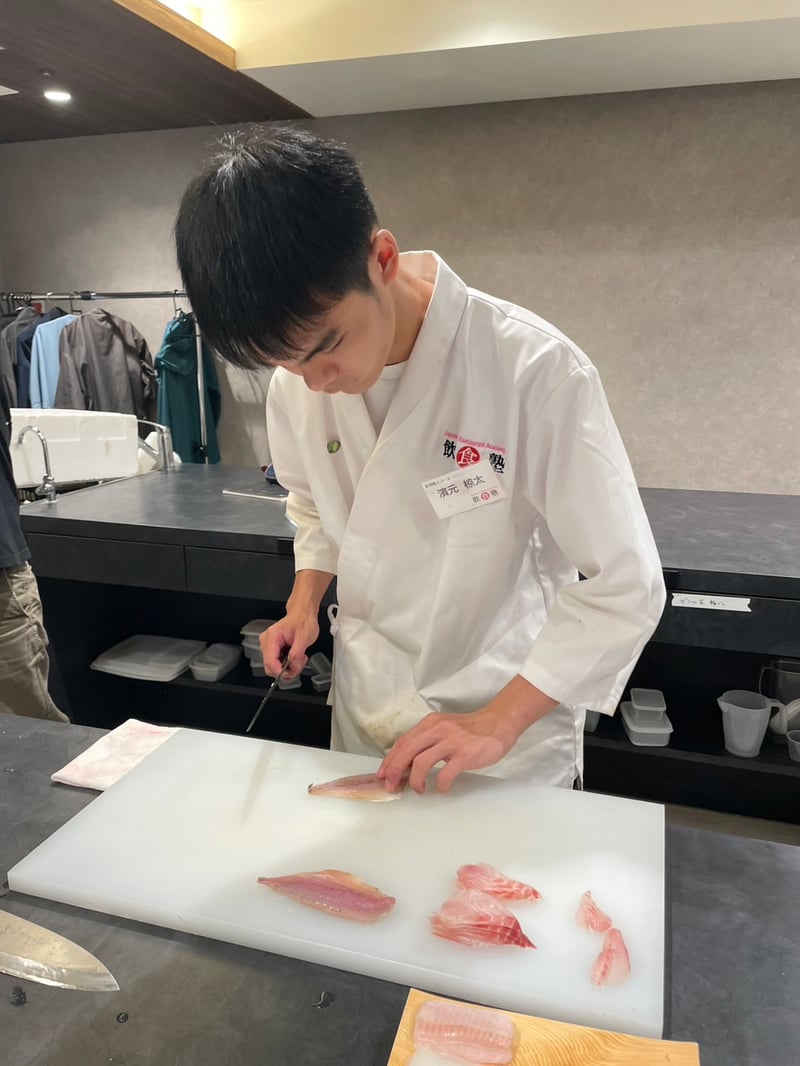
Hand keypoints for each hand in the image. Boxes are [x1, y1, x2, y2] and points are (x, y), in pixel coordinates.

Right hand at [260, 612, 318, 678]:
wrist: (303, 614)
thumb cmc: (303, 621)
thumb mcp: (304, 638)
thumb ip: (296, 655)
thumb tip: (292, 668)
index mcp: (272, 637)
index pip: (270, 662)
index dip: (280, 672)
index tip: (291, 673)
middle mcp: (266, 642)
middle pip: (270, 667)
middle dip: (286, 670)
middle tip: (299, 664)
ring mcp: (268, 646)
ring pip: (273, 667)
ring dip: (288, 667)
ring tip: (299, 658)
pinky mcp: (273, 649)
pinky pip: (277, 663)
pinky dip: (287, 664)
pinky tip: (295, 656)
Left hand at [377, 708, 514, 794]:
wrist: (498, 723)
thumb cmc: (470, 729)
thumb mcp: (444, 727)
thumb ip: (427, 740)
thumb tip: (408, 761)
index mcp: (430, 724)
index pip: (402, 742)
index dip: (389, 760)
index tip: (383, 774)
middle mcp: (437, 730)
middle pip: (406, 751)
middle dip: (394, 771)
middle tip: (392, 785)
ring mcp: (451, 742)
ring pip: (421, 763)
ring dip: (415, 780)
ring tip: (420, 789)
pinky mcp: (464, 755)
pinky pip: (445, 774)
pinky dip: (441, 785)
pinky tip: (443, 788)